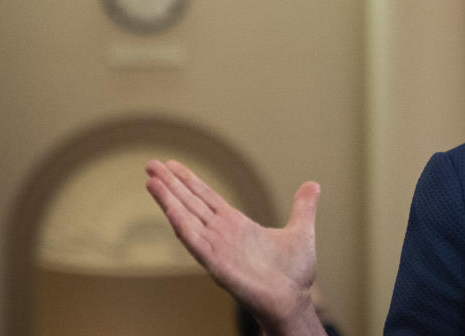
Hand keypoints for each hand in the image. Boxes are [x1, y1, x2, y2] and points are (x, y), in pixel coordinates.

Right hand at [145, 159, 325, 335]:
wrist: (292, 302)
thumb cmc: (293, 274)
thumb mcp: (301, 231)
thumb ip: (303, 207)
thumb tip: (313, 185)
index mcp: (237, 225)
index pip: (207, 197)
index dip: (190, 181)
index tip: (173, 164)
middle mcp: (222, 233)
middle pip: (191, 202)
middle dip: (171, 183)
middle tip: (151, 163)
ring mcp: (217, 247)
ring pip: (187, 217)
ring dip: (169, 199)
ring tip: (150, 179)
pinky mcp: (216, 263)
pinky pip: (195, 241)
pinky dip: (181, 224)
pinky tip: (168, 208)